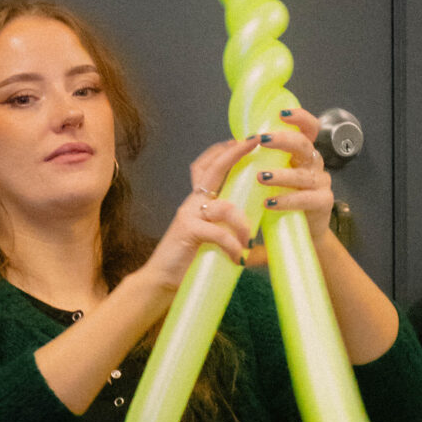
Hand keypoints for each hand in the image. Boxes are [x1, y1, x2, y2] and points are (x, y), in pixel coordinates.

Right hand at [143, 136, 258, 291]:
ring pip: (224, 207)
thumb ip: (229, 234)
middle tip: (254, 141)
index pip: (207, 167)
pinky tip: (237, 259)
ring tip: (248, 242)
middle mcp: (192, 203)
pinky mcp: (188, 231)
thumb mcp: (212, 242)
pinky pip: (218, 232)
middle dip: (234, 153)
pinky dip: (232, 245)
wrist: (161, 282)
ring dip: (242, 224)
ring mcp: (188, 215)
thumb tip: (260, 240)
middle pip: (212, 169)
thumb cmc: (188, 262)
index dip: (224, 151)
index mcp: (198, 202)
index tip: (244, 139)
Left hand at [250, 108, 332, 249]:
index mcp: (302, 154)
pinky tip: (270, 203)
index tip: (281, 113)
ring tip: (261, 177)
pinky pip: (305, 199)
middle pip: (304, 145)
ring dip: (280, 175)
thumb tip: (233, 146)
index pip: (309, 128)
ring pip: (302, 174)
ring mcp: (321, 183)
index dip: (300, 118)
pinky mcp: (323, 203)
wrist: (303, 231)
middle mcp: (314, 164)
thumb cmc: (283, 200)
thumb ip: (261, 161)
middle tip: (262, 140)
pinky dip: (286, 200)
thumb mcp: (272, 177)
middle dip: (283, 140)